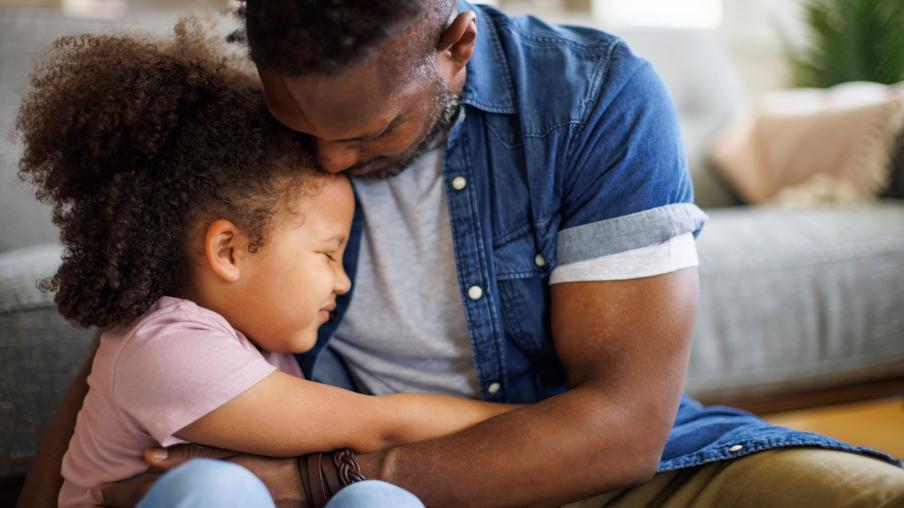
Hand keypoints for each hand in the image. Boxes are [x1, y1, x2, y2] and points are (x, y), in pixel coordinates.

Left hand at [93, 444, 305, 506]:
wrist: (320, 479)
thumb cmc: (279, 461)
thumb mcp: (237, 451)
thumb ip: (191, 453)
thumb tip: (146, 455)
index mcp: (202, 488)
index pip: (147, 496)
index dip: (117, 495)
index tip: (93, 493)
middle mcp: (206, 504)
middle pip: (155, 507)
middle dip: (127, 503)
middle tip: (100, 498)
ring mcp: (221, 507)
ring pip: (173, 507)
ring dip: (151, 503)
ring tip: (127, 500)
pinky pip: (193, 507)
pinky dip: (174, 502)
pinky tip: (168, 498)